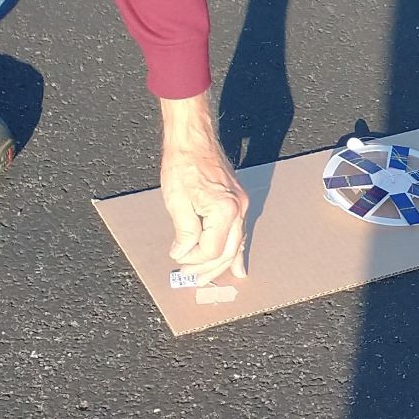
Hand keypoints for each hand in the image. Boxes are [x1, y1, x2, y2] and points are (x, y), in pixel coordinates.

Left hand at [157, 93, 248, 284]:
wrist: (192, 138)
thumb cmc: (183, 163)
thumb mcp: (177, 200)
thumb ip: (184, 232)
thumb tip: (184, 253)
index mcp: (224, 210)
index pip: (211, 249)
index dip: (193, 258)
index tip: (178, 259)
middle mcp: (239, 209)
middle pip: (227, 251)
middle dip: (209, 269)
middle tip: (192, 279)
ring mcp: (241, 205)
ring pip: (236, 244)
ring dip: (222, 263)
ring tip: (210, 278)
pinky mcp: (237, 201)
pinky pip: (238, 232)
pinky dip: (235, 250)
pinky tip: (237, 266)